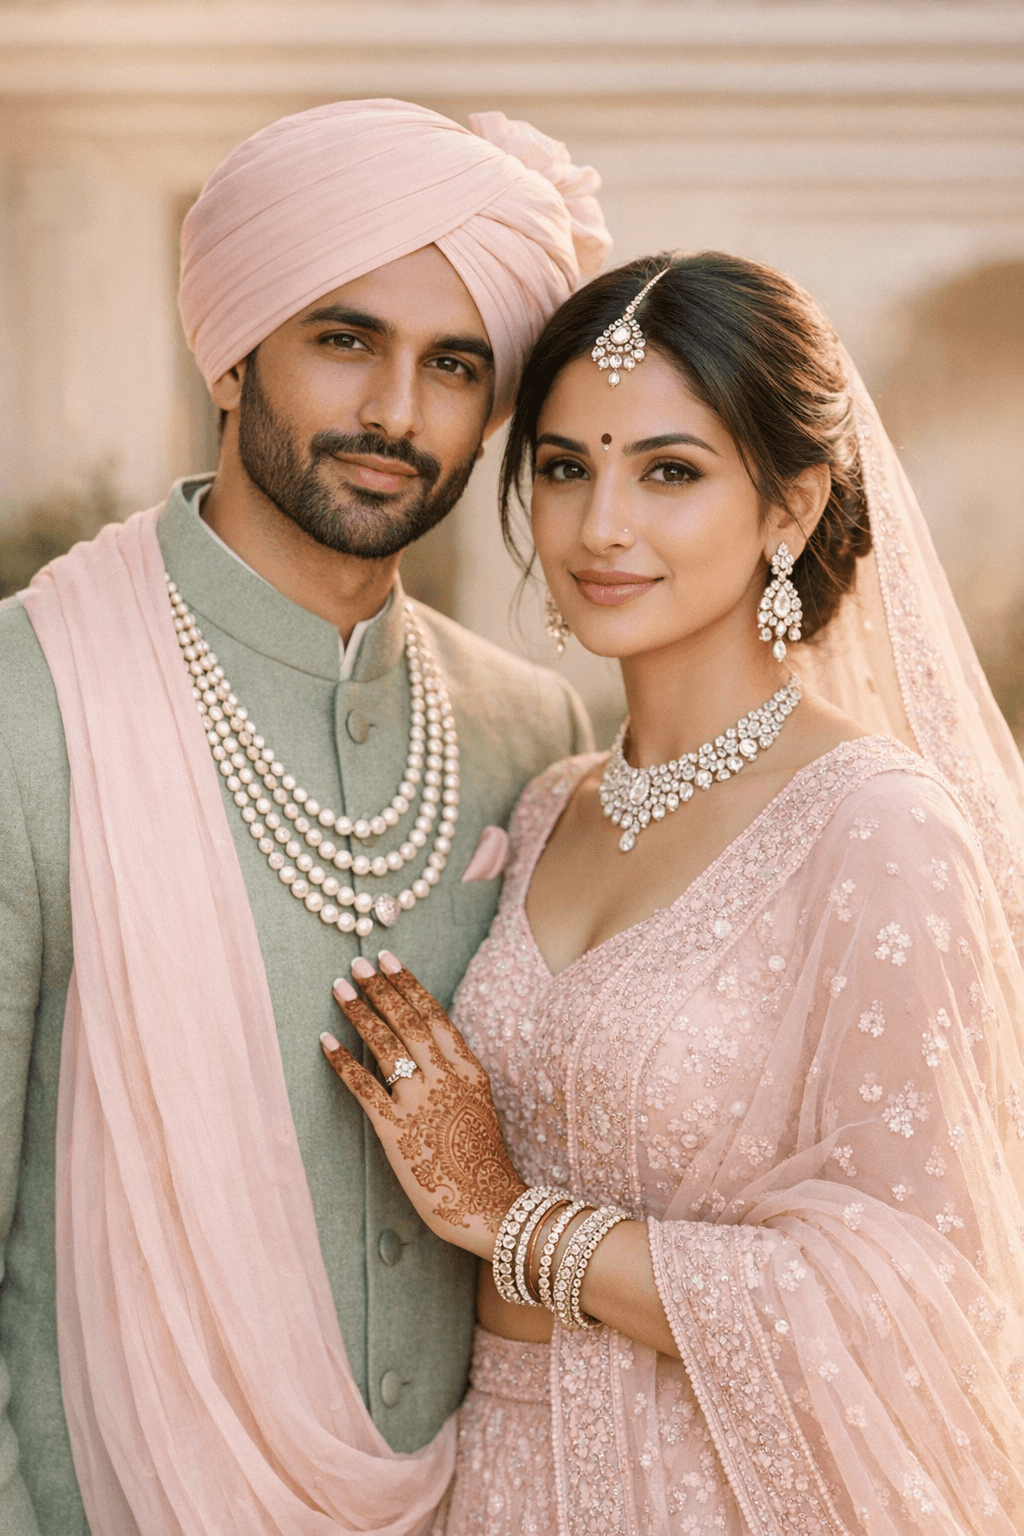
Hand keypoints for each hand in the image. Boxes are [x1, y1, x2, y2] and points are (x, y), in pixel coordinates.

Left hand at [320, 952, 525, 1259]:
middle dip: (380, 988)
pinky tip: (325, 1042)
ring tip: (340, 989)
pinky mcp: (397, 1129)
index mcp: (468, 1069)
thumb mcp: (479, 1105)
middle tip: (357, 963)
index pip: (434, 1014)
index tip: (388, 959)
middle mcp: (445, 1077)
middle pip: (408, 1021)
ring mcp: (421, 1102)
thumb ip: (456, 1075)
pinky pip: (365, 1087)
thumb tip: (429, 1051)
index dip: (408, 984)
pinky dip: (343, 1062)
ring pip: (386, 1045)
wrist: (489, 1205)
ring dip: (361, 1013)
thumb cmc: (482, 1161)